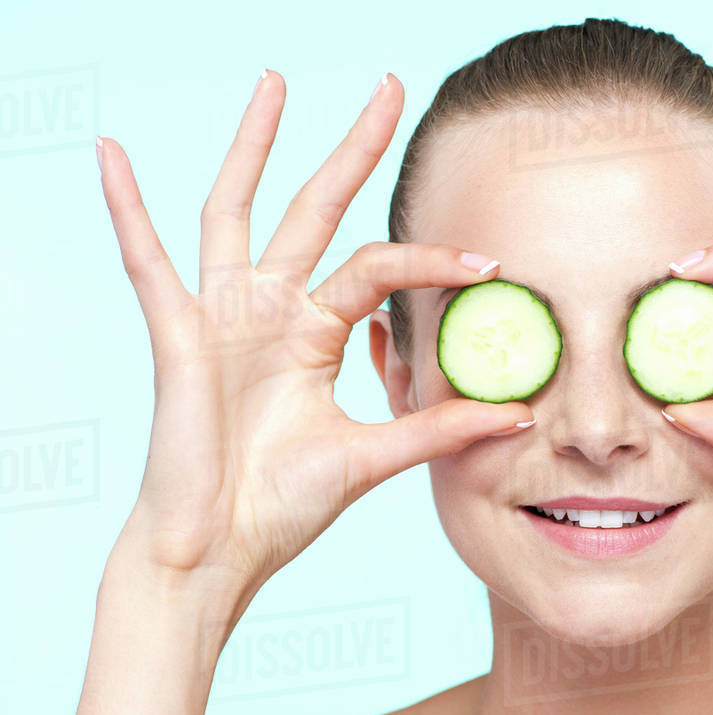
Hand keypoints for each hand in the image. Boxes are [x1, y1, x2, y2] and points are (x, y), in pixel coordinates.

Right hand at [98, 71, 533, 593]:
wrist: (217, 552)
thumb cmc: (281, 507)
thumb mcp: (373, 457)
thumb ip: (438, 428)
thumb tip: (519, 413)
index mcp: (314, 333)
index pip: (380, 268)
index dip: (433, 261)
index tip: (491, 263)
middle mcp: (270, 309)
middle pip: (316, 208)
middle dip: (352, 149)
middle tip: (390, 86)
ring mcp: (222, 314)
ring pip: (238, 208)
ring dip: (255, 146)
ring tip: (277, 82)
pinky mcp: (179, 334)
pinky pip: (146, 260)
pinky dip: (125, 208)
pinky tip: (111, 154)